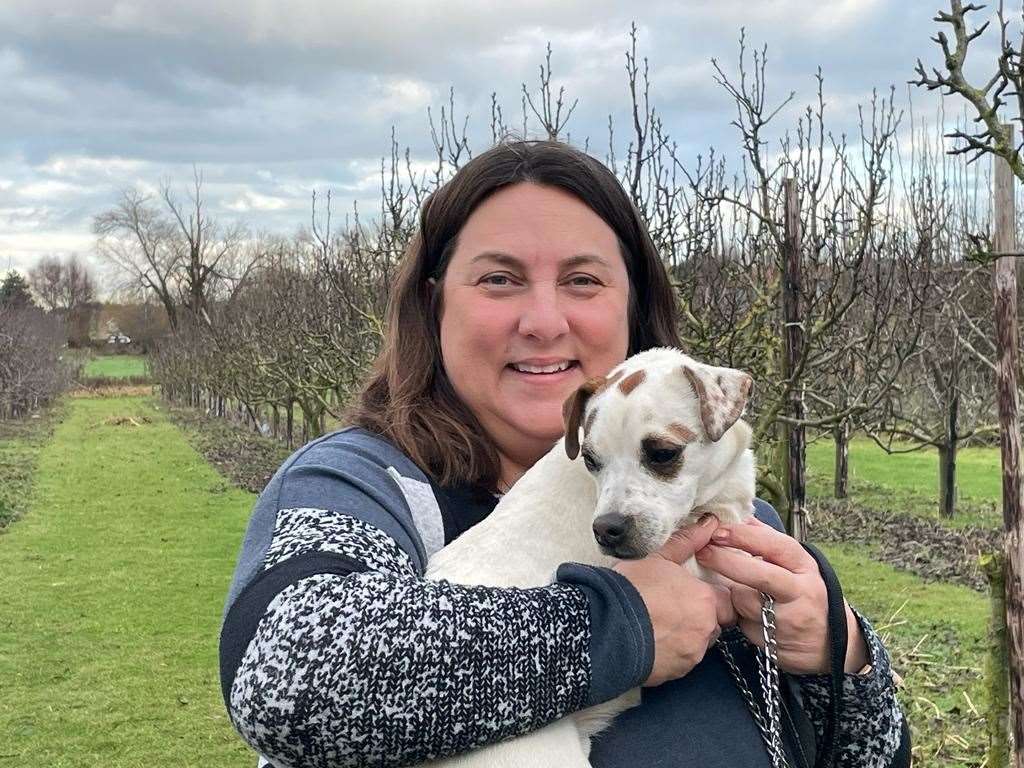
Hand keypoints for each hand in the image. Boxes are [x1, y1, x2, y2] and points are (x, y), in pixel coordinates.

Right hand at [613, 515, 737, 686]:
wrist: (605, 627)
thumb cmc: (632, 588)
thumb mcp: (657, 558)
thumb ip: (688, 541)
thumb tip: (710, 522)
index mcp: (706, 600)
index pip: (725, 600)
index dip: (709, 597)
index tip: (691, 594)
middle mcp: (706, 629)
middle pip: (714, 624)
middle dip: (701, 618)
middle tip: (674, 609)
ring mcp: (692, 655)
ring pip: (698, 644)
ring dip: (687, 636)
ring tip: (659, 625)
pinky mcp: (676, 673)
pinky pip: (682, 662)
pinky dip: (672, 653)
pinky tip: (652, 641)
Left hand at [694, 517, 868, 674]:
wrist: (826, 643)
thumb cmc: (801, 593)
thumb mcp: (793, 564)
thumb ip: (766, 540)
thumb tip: (739, 515)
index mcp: (803, 566)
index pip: (773, 546)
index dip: (743, 536)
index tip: (717, 530)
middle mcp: (800, 591)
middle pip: (759, 575)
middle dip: (726, 561)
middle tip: (702, 552)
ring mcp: (787, 619)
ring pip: (744, 600)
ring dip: (731, 593)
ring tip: (734, 590)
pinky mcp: (773, 642)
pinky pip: (742, 623)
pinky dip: (737, 616)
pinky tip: (744, 613)